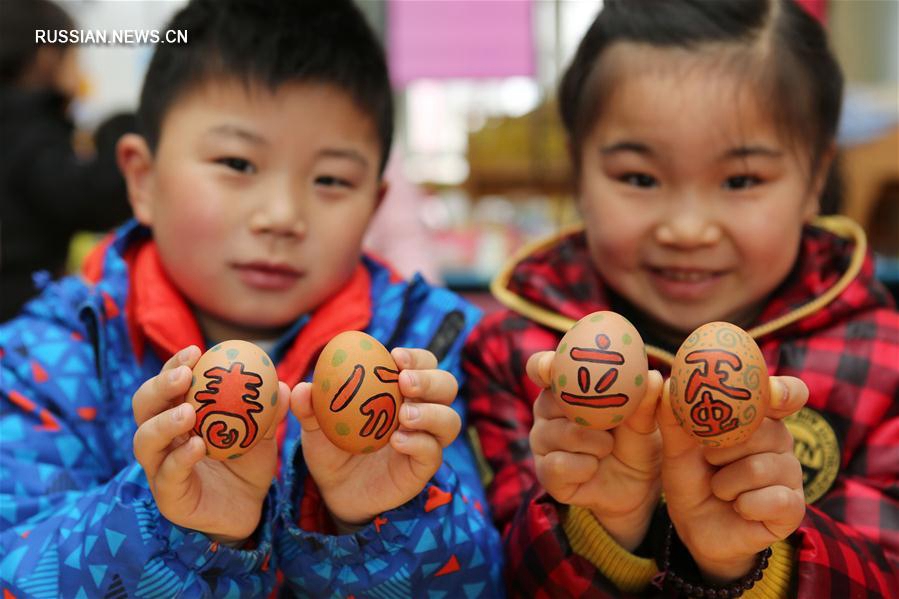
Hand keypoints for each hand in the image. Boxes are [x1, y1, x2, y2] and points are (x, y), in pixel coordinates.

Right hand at [132, 345, 289, 545]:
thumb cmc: (248, 462)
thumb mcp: (262, 432)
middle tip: (184, 376)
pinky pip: (166, 475)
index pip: (168, 385)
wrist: (249, 507)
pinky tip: (197, 446)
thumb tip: (283, 385)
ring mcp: (159, 469)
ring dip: (163, 423)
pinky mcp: (168, 497)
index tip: (196, 351)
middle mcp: (162, 439)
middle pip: (143, 406)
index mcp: (177, 415)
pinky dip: (180, 458)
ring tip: (188, 412)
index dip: (175, 365)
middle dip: (160, 386)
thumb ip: (270, 410)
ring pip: (144, 441)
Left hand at [291, 348, 460, 527]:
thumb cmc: (332, 446)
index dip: (417, 357)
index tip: (396, 357)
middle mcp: (421, 411)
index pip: (424, 364)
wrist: (335, 490)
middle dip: (430, 380)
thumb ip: (310, 406)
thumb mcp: (316, 425)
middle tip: (404, 382)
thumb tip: (303, 387)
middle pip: (447, 385)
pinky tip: (396, 441)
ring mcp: (426, 440)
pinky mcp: (423, 467)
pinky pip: (433, 452)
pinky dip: (419, 443)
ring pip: (450, 420)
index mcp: (402, 390)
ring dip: (431, 413)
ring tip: (402, 416)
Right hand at [527, 351, 663, 550]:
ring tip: (607, 448)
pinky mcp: (545, 473)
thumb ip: (645, 400)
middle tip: (611, 423)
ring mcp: (543, 443)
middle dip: (587, 412)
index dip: (543, 365)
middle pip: (551, 401)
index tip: (553, 366)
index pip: (542, 368)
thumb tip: (650, 376)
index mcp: (565, 389)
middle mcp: (547, 412)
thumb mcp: (645, 421)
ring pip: (561, 434)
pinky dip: (585, 467)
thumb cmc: (638, 442)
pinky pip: (559, 464)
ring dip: (595, 443)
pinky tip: (594, 468)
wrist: (639, 487)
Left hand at [659, 376, 806, 582]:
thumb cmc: (691, 479)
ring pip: (761, 468)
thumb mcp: (676, 449)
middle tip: (710, 462)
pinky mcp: (793, 507)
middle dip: (723, 450)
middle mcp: (780, 441)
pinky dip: (745, 505)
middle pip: (765, 432)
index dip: (784, 392)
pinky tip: (739, 508)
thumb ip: (675, 418)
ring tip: (719, 489)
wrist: (695, 527)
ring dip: (726, 483)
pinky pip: (774, 500)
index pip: (786, 394)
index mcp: (757, 418)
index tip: (772, 394)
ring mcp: (790, 474)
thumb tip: (669, 386)